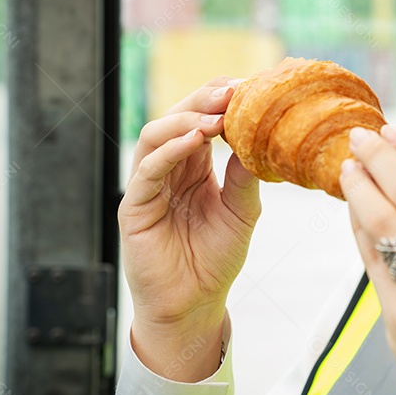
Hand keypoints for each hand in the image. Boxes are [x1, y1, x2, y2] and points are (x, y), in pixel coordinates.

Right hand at [119, 77, 261, 379]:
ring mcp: (149, 185)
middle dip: (204, 101)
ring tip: (217, 118)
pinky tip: (196, 141)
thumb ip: (245, 175)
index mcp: (194, 165)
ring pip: (156, 135)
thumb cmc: (216, 258)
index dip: (222, 103)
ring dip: (186, 120)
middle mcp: (168, 168)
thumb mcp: (242, 211)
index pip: (202, 120)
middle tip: (232, 91)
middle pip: (177, 118)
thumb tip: (260, 137)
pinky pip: (147, 169)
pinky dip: (170, 150)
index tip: (250, 89)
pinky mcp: (135, 206)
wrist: (194, 304)